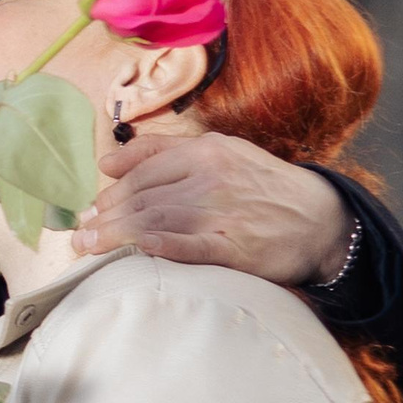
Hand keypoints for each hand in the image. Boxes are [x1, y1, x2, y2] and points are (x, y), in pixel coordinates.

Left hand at [75, 132, 349, 285]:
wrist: (322, 218)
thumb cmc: (261, 185)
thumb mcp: (219, 152)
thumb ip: (162, 152)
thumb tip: (106, 163)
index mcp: (205, 151)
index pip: (142, 173)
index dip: (110, 195)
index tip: (89, 212)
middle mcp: (211, 178)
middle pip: (143, 198)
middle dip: (106, 218)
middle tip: (80, 236)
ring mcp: (224, 213)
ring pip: (158, 220)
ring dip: (118, 236)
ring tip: (91, 249)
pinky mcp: (237, 247)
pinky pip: (193, 246)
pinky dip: (164, 247)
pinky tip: (140, 250)